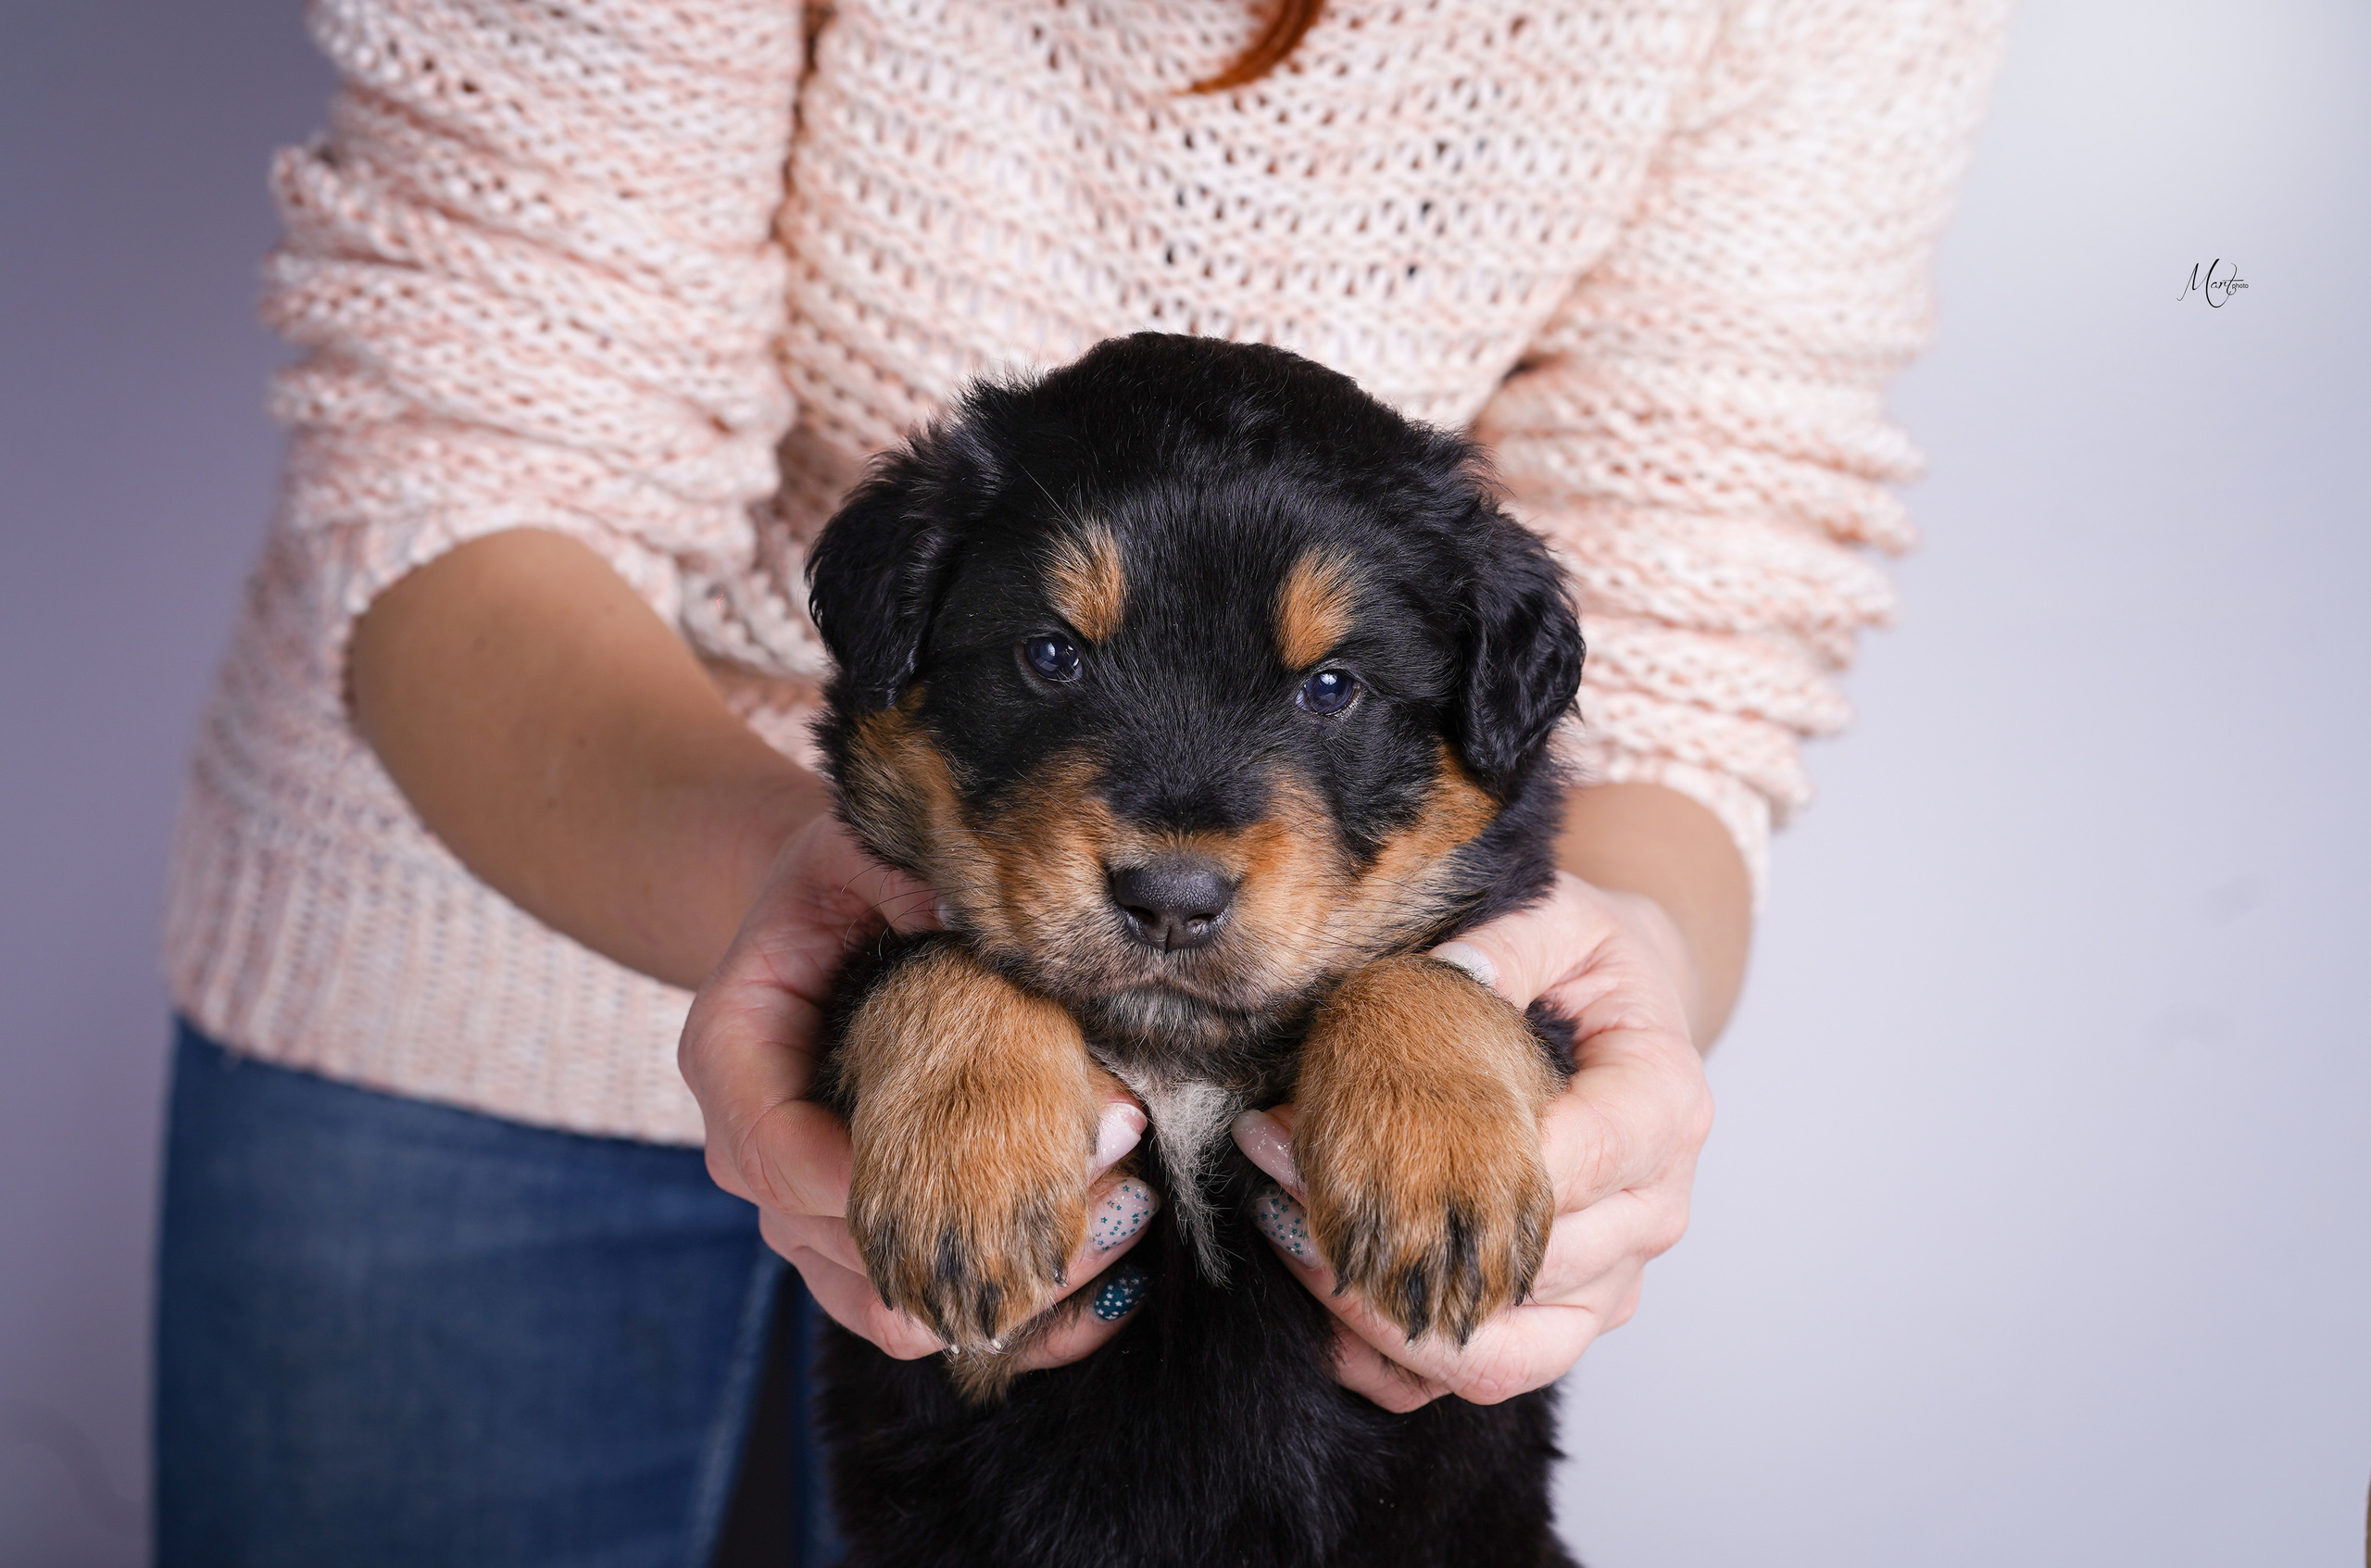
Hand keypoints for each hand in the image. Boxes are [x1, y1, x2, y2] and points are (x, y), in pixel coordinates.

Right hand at [680, 812, 1156, 1368]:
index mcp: (734, 1057)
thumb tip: (968, 908)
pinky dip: (1020, 1320)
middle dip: (975, 1235)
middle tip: (1115, 1175)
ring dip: (1010, 1287)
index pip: (776, 1151)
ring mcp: (808, 1215)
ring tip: (1127, 1217)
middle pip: (842, 1247)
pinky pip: (927, 1320)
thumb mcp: (861, 851)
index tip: (987, 1167)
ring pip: (890, 1310)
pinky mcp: (866, 1248)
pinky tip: (1116, 1282)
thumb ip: (900, 879)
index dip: (870, 1180)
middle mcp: (759, 1155)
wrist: (828, 917)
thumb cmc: (845, 881)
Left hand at [1232, 871, 1714, 1410]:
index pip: (1588, 1162)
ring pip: (1504, 1352)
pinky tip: (1314, 1308)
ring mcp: (1609, 1279)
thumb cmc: (1587, 963)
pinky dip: (1394, 1364)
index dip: (1479, 1167)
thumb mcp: (1559, 918)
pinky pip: (1481, 1378)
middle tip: (1278, 1162)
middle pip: (1535, 1274)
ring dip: (1381, 1310)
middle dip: (1397, 1235)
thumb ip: (1512, 942)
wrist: (1625, 1015)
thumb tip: (1451, 976)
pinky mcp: (1562, 1318)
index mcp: (1665, 1107)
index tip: (1361, 1135)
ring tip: (1286, 1230)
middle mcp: (1651, 1210)